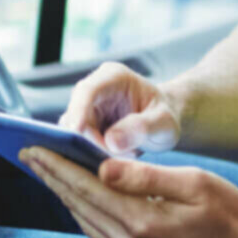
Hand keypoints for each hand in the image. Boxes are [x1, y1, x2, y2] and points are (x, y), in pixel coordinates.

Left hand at [21, 148, 237, 237]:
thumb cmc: (230, 216)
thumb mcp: (195, 183)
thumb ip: (145, 176)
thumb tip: (102, 168)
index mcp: (143, 221)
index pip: (86, 188)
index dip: (56, 166)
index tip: (32, 149)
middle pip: (80, 207)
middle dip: (53, 179)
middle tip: (29, 156)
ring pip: (90, 227)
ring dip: (69, 201)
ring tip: (52, 177)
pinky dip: (91, 221)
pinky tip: (87, 206)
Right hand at [58, 61, 180, 155]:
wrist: (162, 125)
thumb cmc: (165, 118)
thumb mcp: (164, 123)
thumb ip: (142, 128)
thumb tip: (111, 142)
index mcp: (114, 76)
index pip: (88, 90)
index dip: (78, 110)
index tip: (77, 133)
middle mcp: (94, 89)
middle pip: (75, 114)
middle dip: (88, 140)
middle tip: (116, 158)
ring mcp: (85, 108)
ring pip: (72, 132)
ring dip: (90, 150)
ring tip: (123, 156)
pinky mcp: (82, 127)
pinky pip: (75, 143)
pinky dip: (89, 155)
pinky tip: (112, 161)